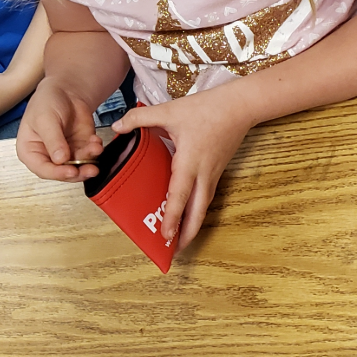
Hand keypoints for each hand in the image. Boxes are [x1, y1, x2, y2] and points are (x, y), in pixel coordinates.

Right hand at [15, 77, 103, 182]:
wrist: (65, 90)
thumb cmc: (46, 101)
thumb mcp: (45, 119)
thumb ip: (53, 140)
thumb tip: (60, 159)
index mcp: (30, 151)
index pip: (43, 169)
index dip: (57, 173)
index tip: (71, 171)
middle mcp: (47, 156)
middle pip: (62, 172)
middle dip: (78, 171)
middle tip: (90, 169)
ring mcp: (65, 154)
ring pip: (78, 166)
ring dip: (89, 160)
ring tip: (95, 148)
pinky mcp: (79, 148)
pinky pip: (89, 156)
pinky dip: (94, 151)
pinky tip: (95, 141)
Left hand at [111, 85, 252, 249]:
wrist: (240, 106)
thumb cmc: (205, 109)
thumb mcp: (168, 111)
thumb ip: (139, 118)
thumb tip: (116, 127)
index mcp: (189, 162)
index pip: (179, 195)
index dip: (172, 217)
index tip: (165, 236)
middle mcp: (203, 174)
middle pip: (197, 211)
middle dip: (186, 233)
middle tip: (173, 250)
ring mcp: (212, 174)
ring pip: (203, 206)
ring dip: (192, 223)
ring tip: (179, 238)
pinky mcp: (216, 170)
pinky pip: (206, 195)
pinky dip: (196, 208)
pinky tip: (187, 210)